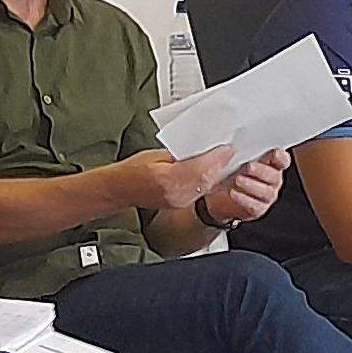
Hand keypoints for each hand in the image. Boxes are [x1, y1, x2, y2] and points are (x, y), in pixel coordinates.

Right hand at [121, 145, 240, 212]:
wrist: (121, 189)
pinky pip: (201, 192)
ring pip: (206, 187)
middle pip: (207, 180)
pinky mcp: (180, 204)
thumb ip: (180, 154)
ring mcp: (178, 202)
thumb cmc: (133, 170)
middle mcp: (175, 194)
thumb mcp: (156, 154)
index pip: (200, 169)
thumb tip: (200, 148)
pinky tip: (215, 172)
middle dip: (221, 165)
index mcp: (167, 179)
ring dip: (218, 174)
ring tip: (226, 160)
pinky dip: (210, 181)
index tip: (227, 148)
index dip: (217, 158)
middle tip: (230, 152)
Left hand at [202, 151, 289, 223]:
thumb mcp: (225, 159)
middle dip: (262, 171)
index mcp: (269, 163)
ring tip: (237, 180)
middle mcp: (271, 180)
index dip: (281, 157)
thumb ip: (229, 153)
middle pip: (275, 176)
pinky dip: (243, 199)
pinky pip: (254, 206)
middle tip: (249, 167)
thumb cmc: (226, 173)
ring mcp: (266, 196)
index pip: (282, 160)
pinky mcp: (257, 209)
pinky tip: (233, 193)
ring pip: (266, 192)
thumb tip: (230, 149)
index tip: (275, 153)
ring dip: (252, 185)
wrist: (216, 196)